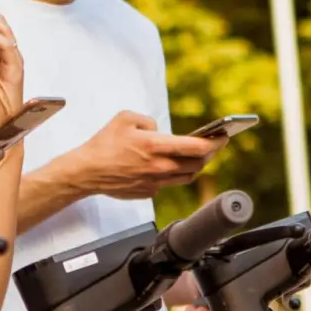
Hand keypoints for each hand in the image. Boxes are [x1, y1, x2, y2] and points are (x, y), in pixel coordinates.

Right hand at [62, 112, 223, 198]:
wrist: (86, 172)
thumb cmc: (103, 145)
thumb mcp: (124, 118)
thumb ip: (147, 120)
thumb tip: (158, 129)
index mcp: (155, 146)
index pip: (196, 147)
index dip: (215, 142)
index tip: (223, 137)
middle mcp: (159, 166)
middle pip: (197, 164)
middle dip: (209, 154)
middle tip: (214, 146)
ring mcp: (155, 182)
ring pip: (186, 176)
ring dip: (196, 166)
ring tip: (197, 157)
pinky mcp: (148, 192)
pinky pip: (168, 183)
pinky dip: (173, 174)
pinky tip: (168, 166)